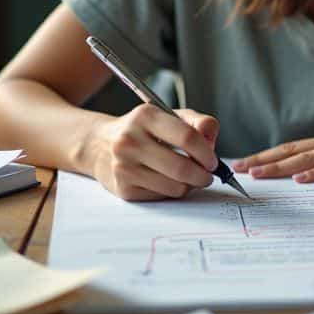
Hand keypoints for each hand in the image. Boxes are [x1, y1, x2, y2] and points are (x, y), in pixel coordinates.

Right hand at [88, 106, 219, 200]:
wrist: (100, 145)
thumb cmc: (143, 130)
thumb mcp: (169, 116)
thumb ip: (198, 123)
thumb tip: (211, 140)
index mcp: (145, 116)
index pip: (187, 138)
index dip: (207, 153)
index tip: (213, 161)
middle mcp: (130, 141)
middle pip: (182, 168)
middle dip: (203, 176)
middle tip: (207, 175)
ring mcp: (124, 167)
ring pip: (175, 187)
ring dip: (189, 185)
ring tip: (188, 177)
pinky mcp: (124, 189)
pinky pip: (162, 196)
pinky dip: (172, 191)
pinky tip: (167, 180)